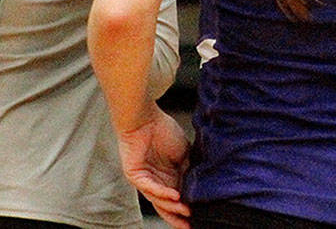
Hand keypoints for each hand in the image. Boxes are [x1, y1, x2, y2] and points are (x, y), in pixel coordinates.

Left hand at [115, 107, 191, 228]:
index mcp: (166, 176)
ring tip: (186, 212)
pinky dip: (162, 193)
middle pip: (166, 205)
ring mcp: (144, 179)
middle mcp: (155, 181)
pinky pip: (149, 188)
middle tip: (190, 226)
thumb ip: (188, 168)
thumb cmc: (163, 130)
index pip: (177, 197)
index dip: (188, 206)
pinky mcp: (135, 175)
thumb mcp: (183, 152)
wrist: (145, 118)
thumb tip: (198, 183)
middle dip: (178, 217)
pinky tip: (175, 197)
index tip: (201, 215)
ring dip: (172, 207)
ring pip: (158, 199)